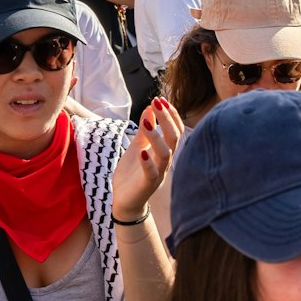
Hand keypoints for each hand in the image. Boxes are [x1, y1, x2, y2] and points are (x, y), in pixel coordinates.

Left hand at [111, 97, 182, 220]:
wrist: (124, 201)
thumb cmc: (132, 173)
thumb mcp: (137, 146)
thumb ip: (145, 129)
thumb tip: (150, 108)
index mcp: (164, 151)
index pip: (176, 130)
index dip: (171, 114)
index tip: (160, 99)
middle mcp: (165, 162)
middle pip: (174, 138)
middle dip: (167, 119)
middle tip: (157, 103)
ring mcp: (158, 173)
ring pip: (166, 154)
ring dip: (157, 137)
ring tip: (147, 124)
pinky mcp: (147, 185)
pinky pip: (151, 173)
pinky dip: (148, 162)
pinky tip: (142, 152)